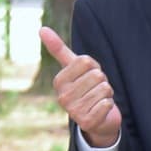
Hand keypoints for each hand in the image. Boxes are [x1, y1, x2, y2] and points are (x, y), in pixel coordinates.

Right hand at [39, 26, 121, 147]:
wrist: (97, 118)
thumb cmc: (86, 87)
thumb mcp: (73, 67)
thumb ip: (58, 49)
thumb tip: (41, 28)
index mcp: (59, 81)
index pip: (86, 61)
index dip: (95, 67)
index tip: (89, 76)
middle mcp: (62, 96)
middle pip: (97, 75)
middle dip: (102, 81)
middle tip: (95, 90)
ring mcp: (73, 111)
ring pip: (104, 89)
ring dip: (107, 94)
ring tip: (98, 100)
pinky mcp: (86, 122)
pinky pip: (107, 104)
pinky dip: (109, 105)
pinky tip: (101, 110)